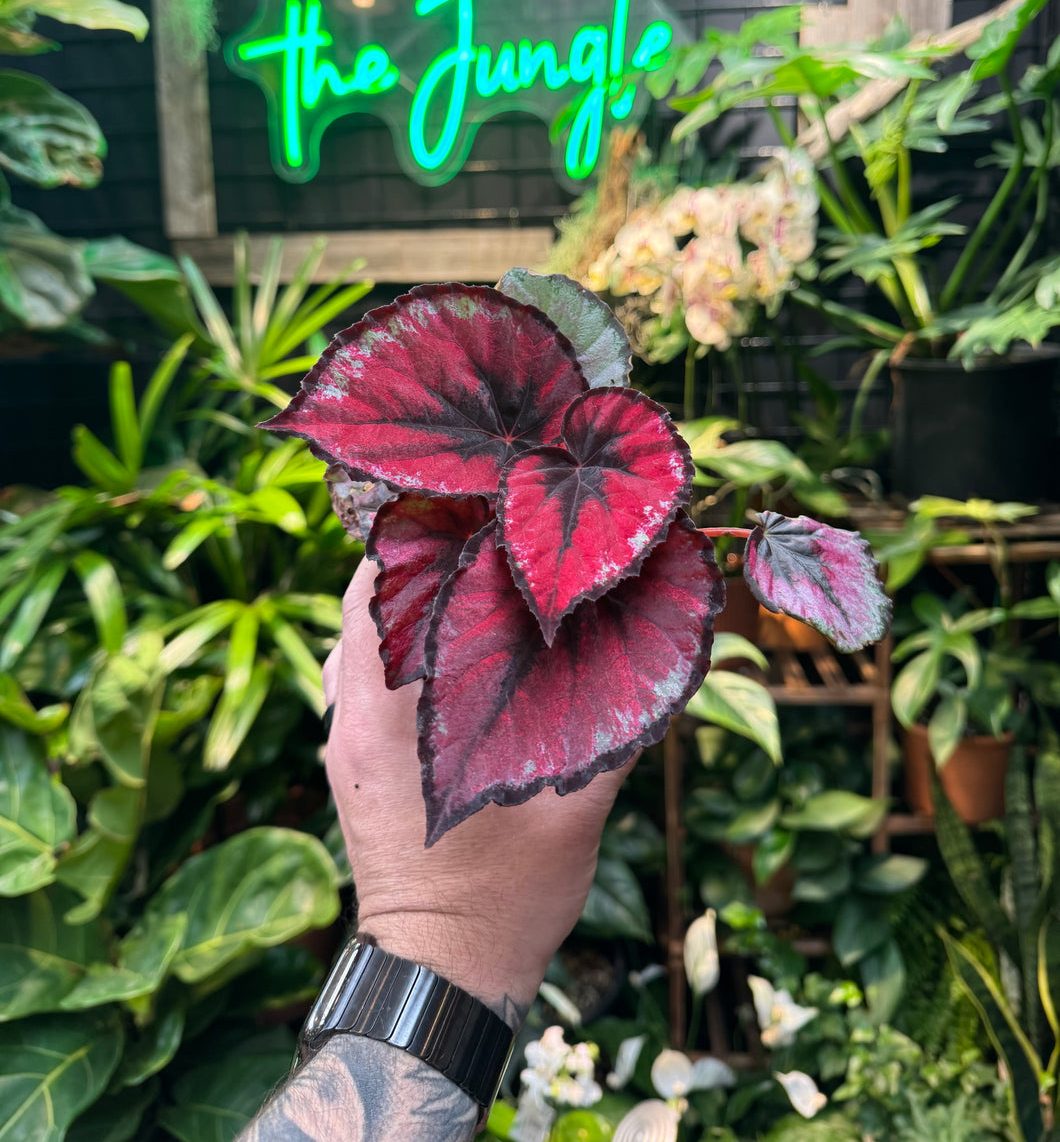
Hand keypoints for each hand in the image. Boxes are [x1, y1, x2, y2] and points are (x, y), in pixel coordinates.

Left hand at [322, 558, 635, 1017]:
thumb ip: (615, 724)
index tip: (474, 502)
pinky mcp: (351, 762)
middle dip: (423, 555)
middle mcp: (349, 718)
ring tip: (479, 575)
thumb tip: (667, 652)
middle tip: (490, 529)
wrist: (442, 975)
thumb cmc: (504, 897)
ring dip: (412, 600)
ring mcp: (343, 740)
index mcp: (386, 716)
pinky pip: (366, 676)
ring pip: (365, 637)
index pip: (375, 586)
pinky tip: (463, 645)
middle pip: (367, 601)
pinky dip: (405, 644)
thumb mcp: (574, 809)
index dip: (418, 530)